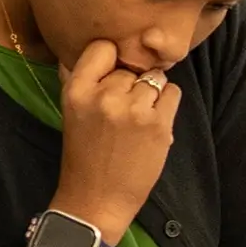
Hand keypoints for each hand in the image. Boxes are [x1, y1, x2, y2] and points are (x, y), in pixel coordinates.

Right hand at [54, 38, 182, 235]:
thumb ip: (84, 80)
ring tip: (139, 117)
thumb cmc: (84, 156)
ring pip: (155, 79)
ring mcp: (134, 110)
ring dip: (152, 94)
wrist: (97, 198)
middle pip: (130, 68)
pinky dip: (167, 103)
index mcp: (78, 91)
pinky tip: (155, 120)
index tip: (112, 73)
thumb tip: (100, 48)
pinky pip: (173, 93)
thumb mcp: (72, 112)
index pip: (102, 48)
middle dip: (131, 83)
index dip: (111, 58)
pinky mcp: (158, 125)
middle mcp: (105, 96)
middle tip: (124, 110)